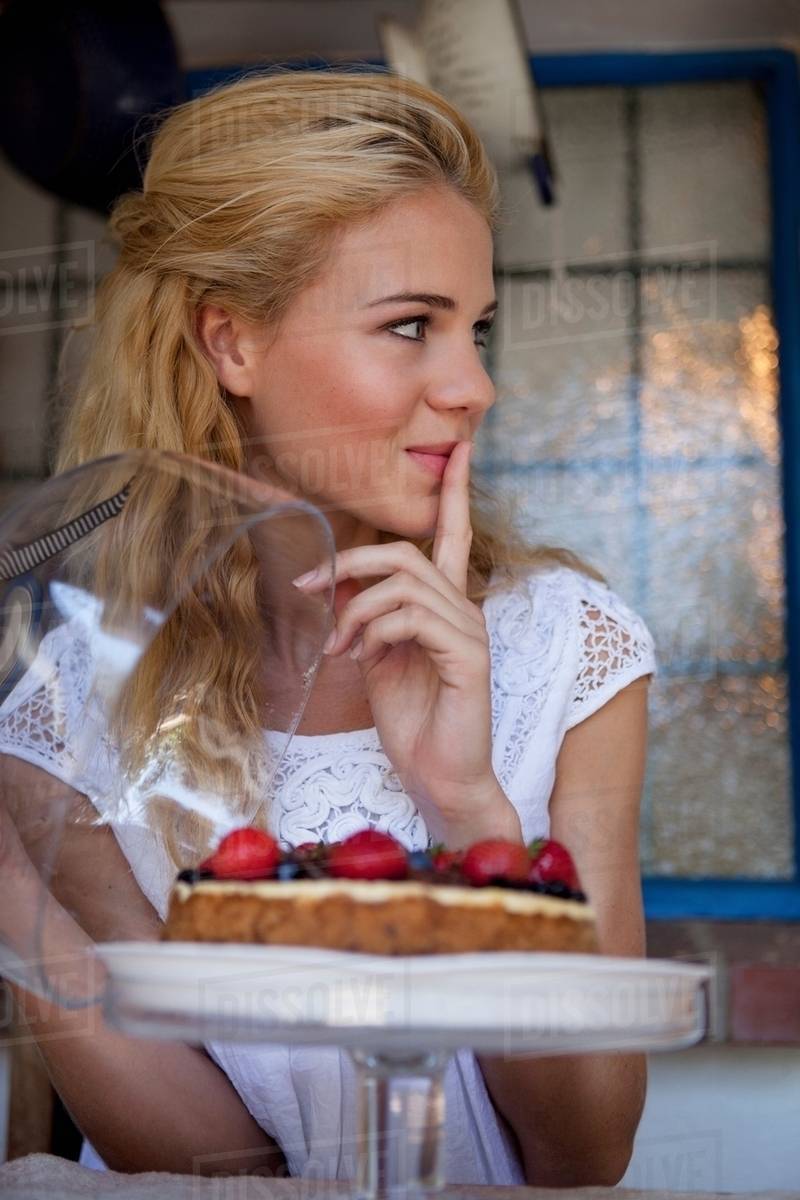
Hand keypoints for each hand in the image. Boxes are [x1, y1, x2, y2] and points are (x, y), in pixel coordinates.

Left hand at [292, 440, 518, 844]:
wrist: (440, 778)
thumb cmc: (413, 723)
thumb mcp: (377, 658)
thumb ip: (366, 617)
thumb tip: (336, 584)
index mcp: (445, 606)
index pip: (453, 536)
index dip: (456, 492)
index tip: (461, 449)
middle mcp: (463, 609)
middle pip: (406, 552)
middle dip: (350, 563)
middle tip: (309, 589)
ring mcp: (470, 631)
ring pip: (404, 582)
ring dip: (355, 609)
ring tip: (341, 647)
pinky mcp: (469, 656)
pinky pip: (413, 617)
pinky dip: (376, 631)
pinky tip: (367, 658)